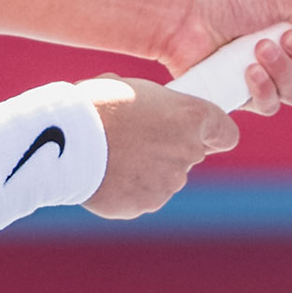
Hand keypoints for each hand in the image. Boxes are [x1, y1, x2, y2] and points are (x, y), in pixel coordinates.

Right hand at [78, 76, 237, 219]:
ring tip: (112, 155)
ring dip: (145, 169)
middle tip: (134, 137)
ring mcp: (168, 184)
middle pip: (189, 154)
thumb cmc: (96, 104)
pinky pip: (140, 196)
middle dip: (167, 149)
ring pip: (164, 177)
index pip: (226, 133)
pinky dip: (126, 188)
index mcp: (191, 117)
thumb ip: (152, 106)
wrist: (66, 140)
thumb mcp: (129, 88)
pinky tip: (104, 173)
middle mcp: (188, 153)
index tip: (195, 130)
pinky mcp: (145, 205)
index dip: (212, 132)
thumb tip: (143, 112)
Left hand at [158, 0, 291, 115]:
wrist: (186, 17)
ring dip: (285, 70)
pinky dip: (264, 88)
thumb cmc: (230, 0)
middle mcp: (290, 55)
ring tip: (258, 48)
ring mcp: (270, 78)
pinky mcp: (246, 96)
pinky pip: (271, 105)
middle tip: (285, 36)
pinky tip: (248, 71)